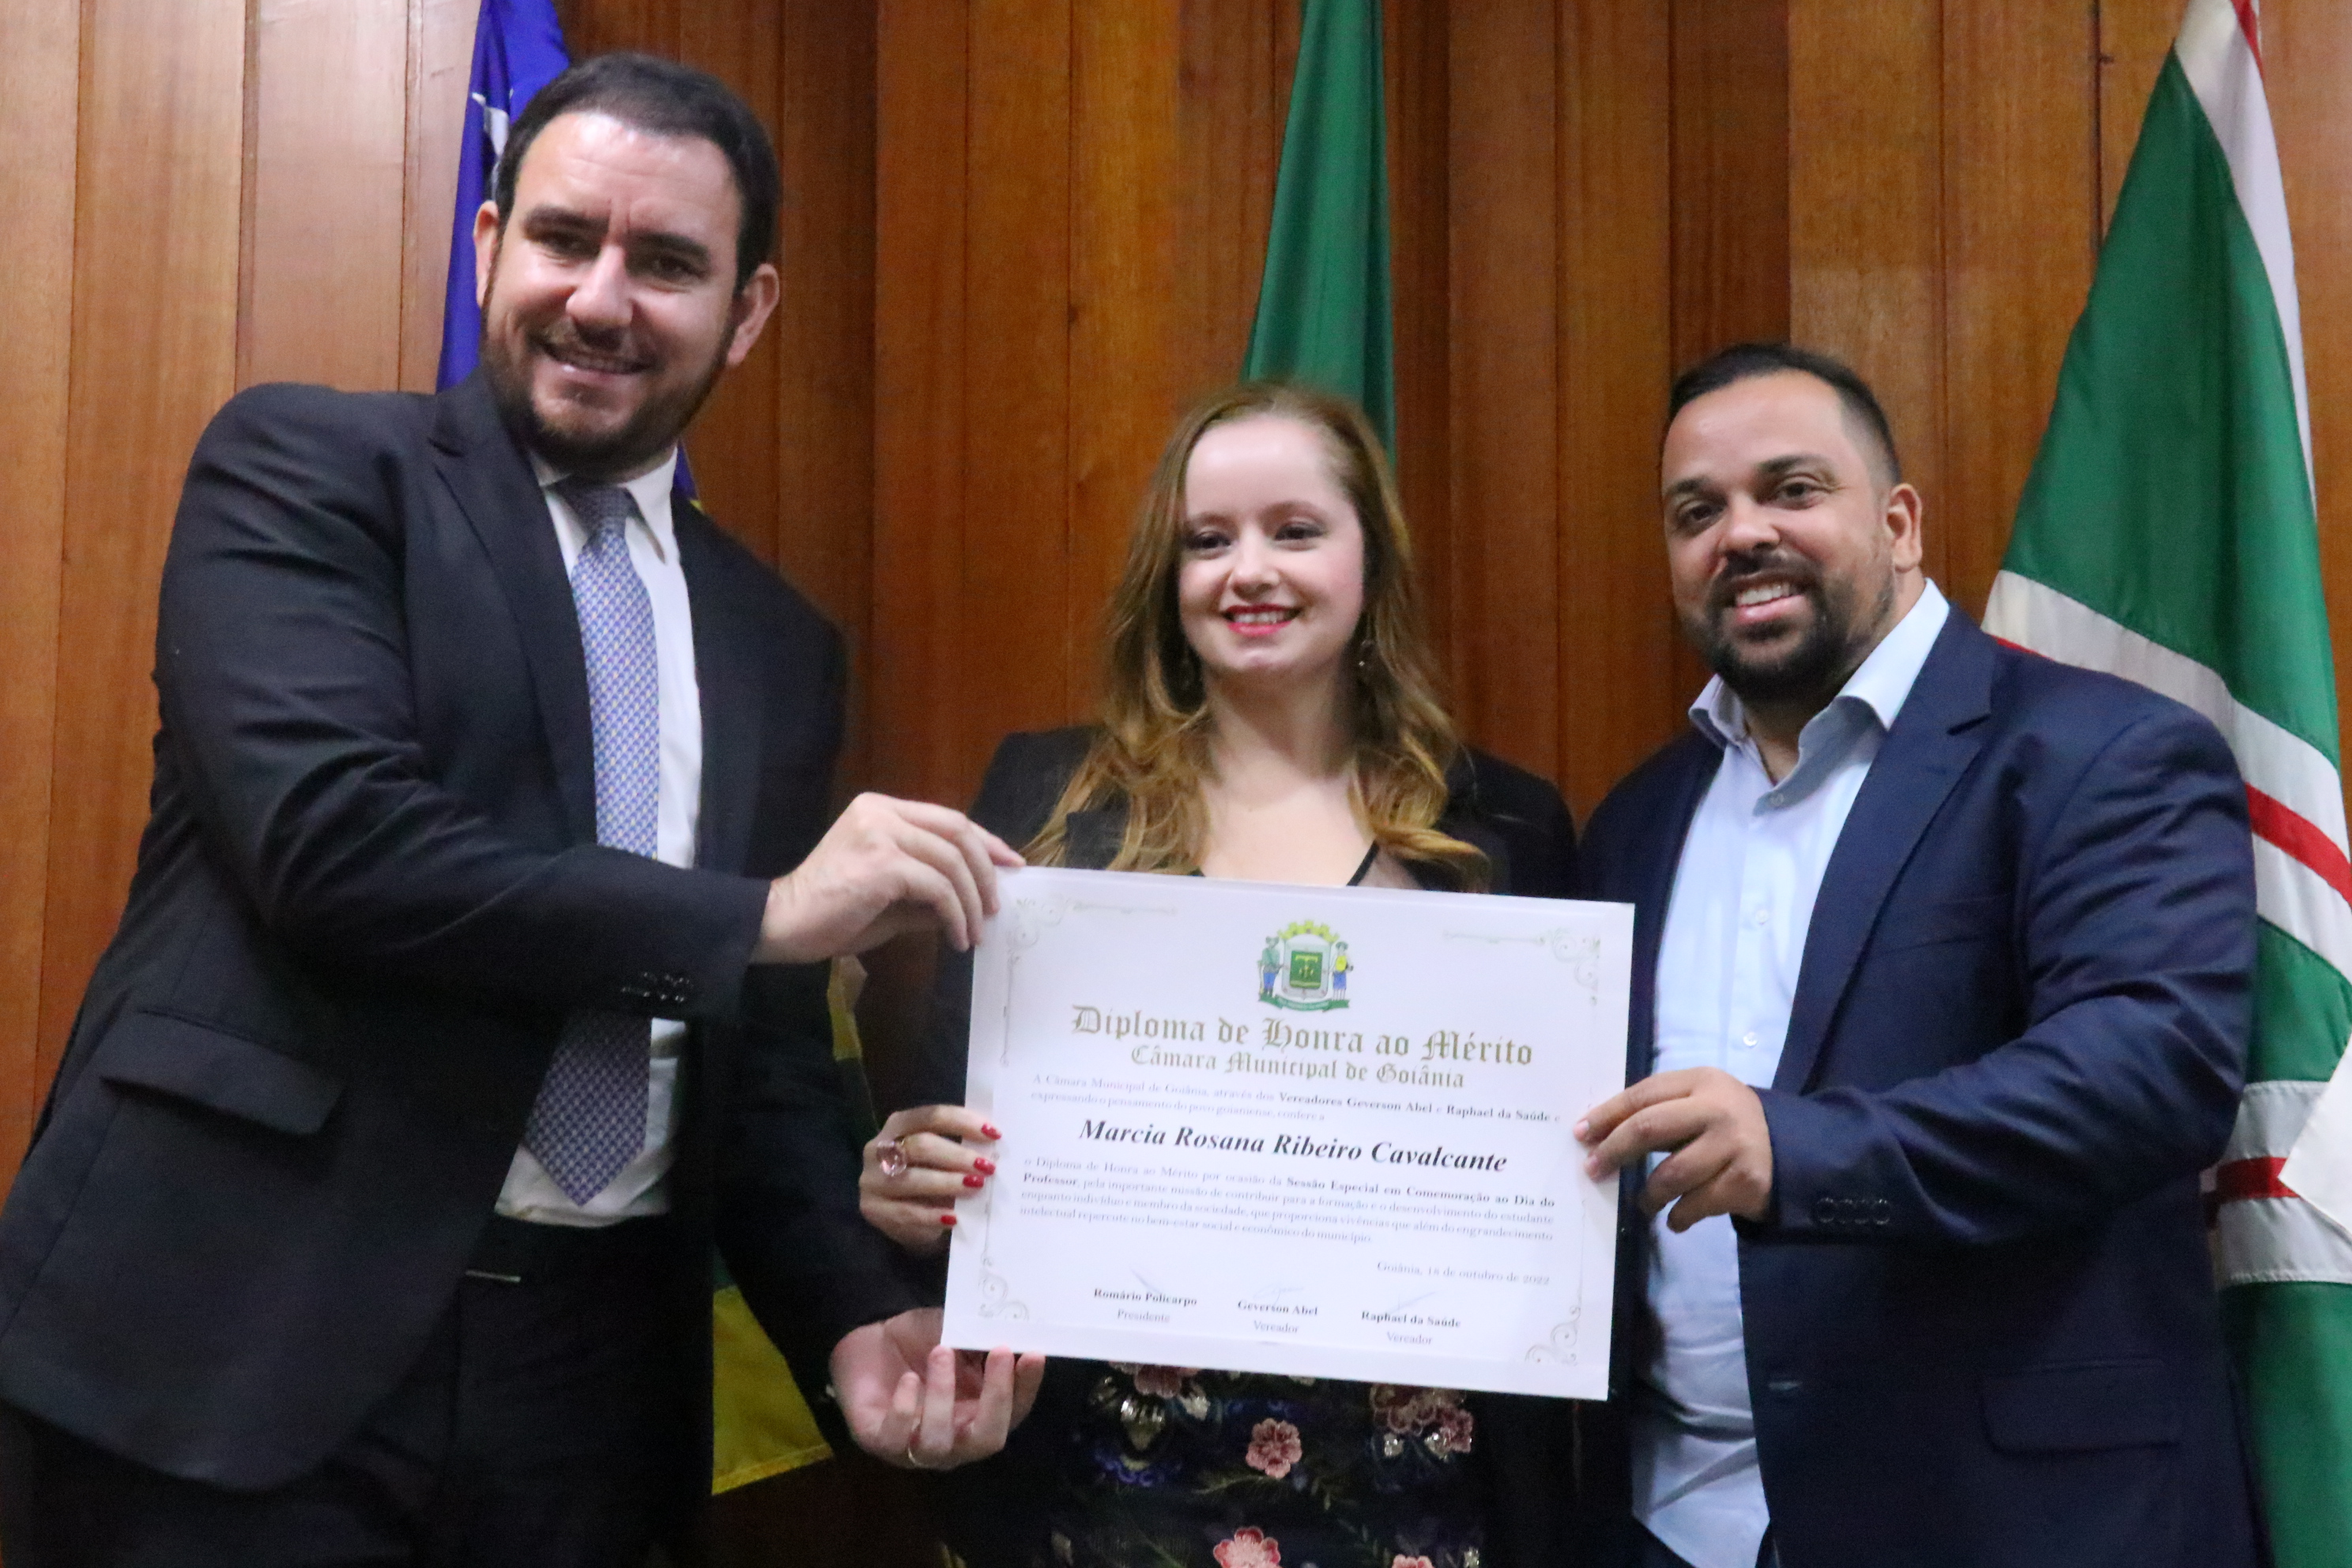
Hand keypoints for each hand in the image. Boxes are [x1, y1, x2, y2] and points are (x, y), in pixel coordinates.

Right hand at [756, 793, 1022, 962]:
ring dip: (972, 901)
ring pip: (952, 861)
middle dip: (987, 868)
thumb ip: (929, 891)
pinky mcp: (882, 863)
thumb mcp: (891, 898)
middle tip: (998, 905)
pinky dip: (955, 914)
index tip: (1010, 865)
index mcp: (881, 810)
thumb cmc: (830, 914)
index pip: (949, 819)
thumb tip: (975, 901)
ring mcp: (881, 833)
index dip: (985, 842)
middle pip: (958, 831)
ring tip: (975, 932)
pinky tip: (956, 938)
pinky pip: (938, 887)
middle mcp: (882, 812)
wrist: (783, 924)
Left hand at [831, 1308, 1045, 1468]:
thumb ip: (983, 1341)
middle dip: (997, 1398)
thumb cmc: (921, 1341)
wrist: (870, 1339)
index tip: (1033, 1353)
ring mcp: (916, 1446)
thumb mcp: (958, 1335)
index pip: (1014, 1413)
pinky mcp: (879, 1441)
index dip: (1026, 1387)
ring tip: (940, 1351)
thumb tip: (1019, 1332)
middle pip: (987, 1440)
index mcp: (979, 1415)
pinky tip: (908, 1378)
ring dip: (943, 1395)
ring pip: (939, 1442)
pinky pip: (896, 1439)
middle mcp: (953, 1440)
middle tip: (998, 1352)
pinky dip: (904, 1408)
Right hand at [864, 1105, 998, 1254]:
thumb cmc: (930, 1178)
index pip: (931, 1116)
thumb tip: (995, 1145)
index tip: (994, 1134)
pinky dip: (932, 1215)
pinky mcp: (872, 1210)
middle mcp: (879, 1148)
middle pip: (919, 1145)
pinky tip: (954, 1218)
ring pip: (910, 1178)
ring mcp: (872, 1180)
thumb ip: (961, 1147)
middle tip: (987, 1167)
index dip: (963, 1122)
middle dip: (957, 1156)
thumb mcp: (942, 1158)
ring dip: (947, 1183)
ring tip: (975, 1188)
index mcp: (899, 1124)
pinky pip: (905, 1212)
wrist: (907, 1218)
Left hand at [1576, 1067, 1773, 1231]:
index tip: (1581, 1135)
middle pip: (1650, 1128)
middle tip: (1594, 1170)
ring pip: (1670, 1174)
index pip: (1643, 1095)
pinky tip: (1675, 1218)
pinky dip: (1678, 1216)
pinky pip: (1696, 1204)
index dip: (1607, 1115)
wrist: (1790, 1151)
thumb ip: (1659, 1110)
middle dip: (1615, 1151)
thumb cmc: (1726, 1125)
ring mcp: (1734, 1145)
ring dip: (1648, 1194)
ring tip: (1644, 1203)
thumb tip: (1598, 1135)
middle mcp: (1718, 1109)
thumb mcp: (1699, 1102)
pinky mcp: (1745, 1181)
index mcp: (1701, 1081)